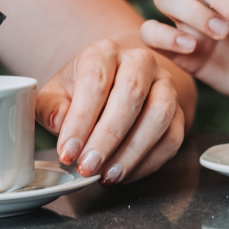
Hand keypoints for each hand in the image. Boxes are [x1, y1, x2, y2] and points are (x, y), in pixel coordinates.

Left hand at [36, 40, 184, 184]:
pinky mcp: (179, 110)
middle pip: (131, 94)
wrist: (114, 88)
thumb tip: (59, 120)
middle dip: (107, 137)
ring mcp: (164, 84)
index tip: (68, 152)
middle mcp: (139, 61)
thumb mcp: (55, 96)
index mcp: (104, 52)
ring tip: (108, 175)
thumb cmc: (80, 93)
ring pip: (159, 115)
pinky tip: (125, 174)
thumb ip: (50, 107)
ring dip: (132, 151)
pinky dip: (149, 162)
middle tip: (88, 167)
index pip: (95, 80)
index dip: (81, 120)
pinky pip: (173, 137)